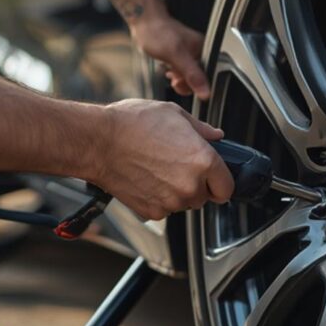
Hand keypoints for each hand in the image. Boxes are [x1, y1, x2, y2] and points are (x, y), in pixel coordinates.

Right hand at [97, 99, 233, 219]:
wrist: (98, 142)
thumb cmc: (133, 124)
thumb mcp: (174, 114)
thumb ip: (201, 129)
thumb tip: (216, 136)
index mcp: (203, 161)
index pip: (227, 188)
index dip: (221, 182)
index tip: (213, 178)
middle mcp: (190, 185)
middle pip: (205, 196)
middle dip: (197, 184)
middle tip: (177, 165)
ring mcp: (171, 201)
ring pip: (184, 203)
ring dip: (177, 191)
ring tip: (158, 168)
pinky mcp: (152, 211)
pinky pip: (164, 209)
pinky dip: (158, 198)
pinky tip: (146, 178)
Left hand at [130, 10, 210, 98]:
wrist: (143, 23)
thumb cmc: (158, 33)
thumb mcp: (176, 55)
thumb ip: (191, 74)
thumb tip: (206, 92)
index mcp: (206, 50)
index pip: (210, 77)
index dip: (198, 85)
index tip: (185, 83)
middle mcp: (200, 54)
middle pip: (200, 80)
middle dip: (186, 83)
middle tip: (175, 78)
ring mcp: (190, 57)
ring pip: (190, 79)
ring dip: (179, 80)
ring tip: (170, 72)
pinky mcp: (181, 60)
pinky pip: (182, 75)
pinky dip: (175, 76)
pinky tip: (169, 71)